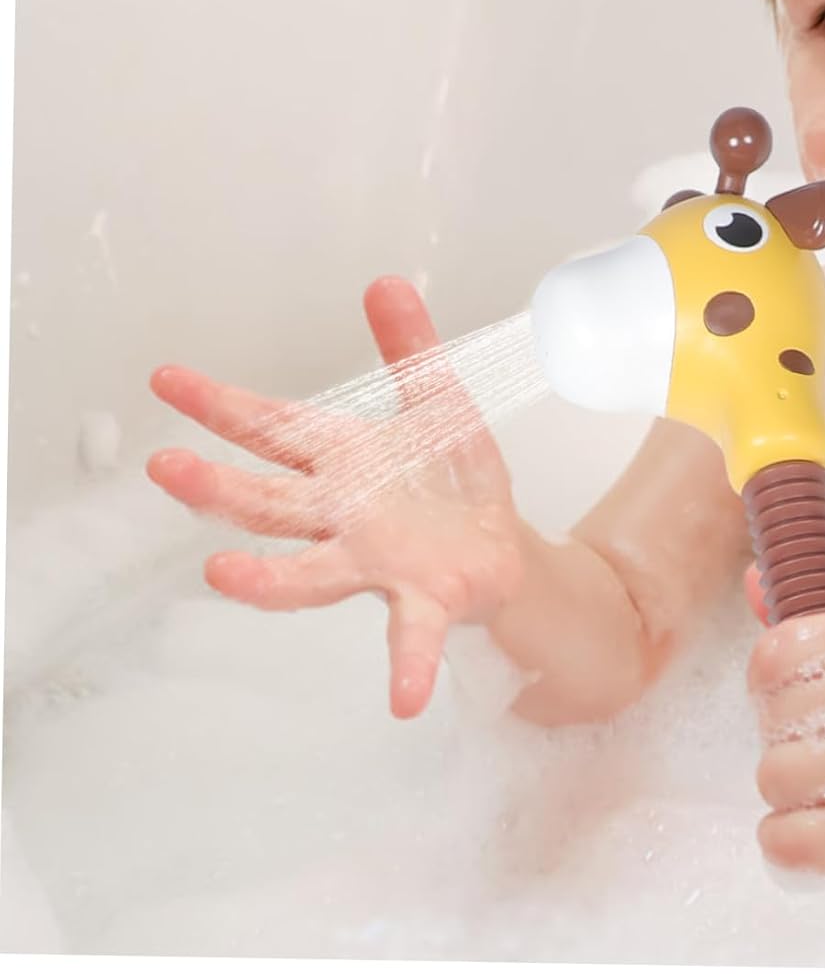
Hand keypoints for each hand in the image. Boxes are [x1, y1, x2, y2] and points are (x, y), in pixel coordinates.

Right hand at [146, 276, 523, 718]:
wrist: (502, 547)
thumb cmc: (452, 481)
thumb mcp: (439, 403)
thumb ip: (410, 347)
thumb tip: (385, 280)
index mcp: (345, 462)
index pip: (274, 429)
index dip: (222, 405)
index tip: (167, 378)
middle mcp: (344, 517)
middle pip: (271, 503)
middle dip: (219, 488)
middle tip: (165, 467)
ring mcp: (377, 563)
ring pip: (312, 573)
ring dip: (267, 579)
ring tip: (222, 575)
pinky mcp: (425, 600)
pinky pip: (410, 637)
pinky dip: (406, 665)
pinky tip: (404, 700)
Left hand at [748, 609, 824, 874]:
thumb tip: (749, 581)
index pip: (778, 654)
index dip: (768, 682)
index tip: (784, 699)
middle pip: (773, 718)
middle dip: (788, 739)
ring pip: (775, 775)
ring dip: (791, 792)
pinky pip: (787, 842)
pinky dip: (786, 842)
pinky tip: (817, 835)